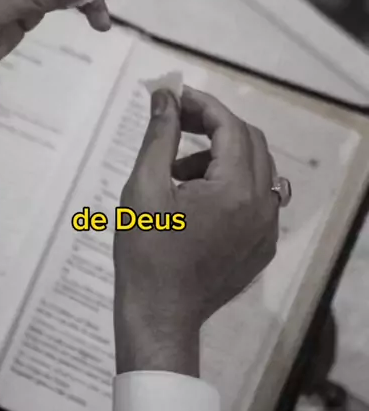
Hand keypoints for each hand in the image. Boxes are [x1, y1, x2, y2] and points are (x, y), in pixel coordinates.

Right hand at [114, 86, 279, 376]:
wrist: (159, 315)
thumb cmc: (145, 252)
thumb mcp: (144, 187)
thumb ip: (159, 135)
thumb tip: (165, 95)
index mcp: (235, 190)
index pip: (230, 127)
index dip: (203, 105)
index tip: (174, 97)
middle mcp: (262, 206)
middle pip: (250, 142)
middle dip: (214, 126)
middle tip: (176, 122)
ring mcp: (266, 229)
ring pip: (256, 169)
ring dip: (221, 156)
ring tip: (177, 170)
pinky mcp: (261, 246)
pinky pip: (257, 199)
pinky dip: (231, 184)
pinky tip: (196, 199)